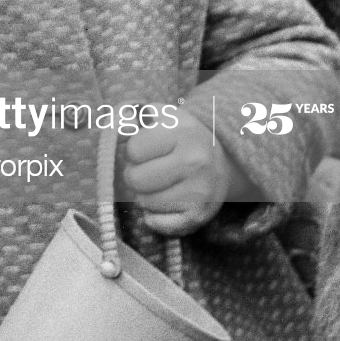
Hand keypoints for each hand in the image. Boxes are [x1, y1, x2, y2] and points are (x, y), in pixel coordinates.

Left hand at [124, 108, 241, 235]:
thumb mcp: (161, 116)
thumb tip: (115, 130)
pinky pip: (159, 224)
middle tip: (149, 170)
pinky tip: (164, 203)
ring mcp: (199, 192)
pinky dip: (155, 217)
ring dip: (145, 195)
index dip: (134, 151)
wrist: (223, 160)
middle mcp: (195, 162)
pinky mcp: (199, 216)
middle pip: (135, 179)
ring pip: (145, 202)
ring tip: (160, 184)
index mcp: (183, 133)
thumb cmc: (182, 136)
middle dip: (135, 175)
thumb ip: (131, 117)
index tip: (147, 149)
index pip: (133, 150)